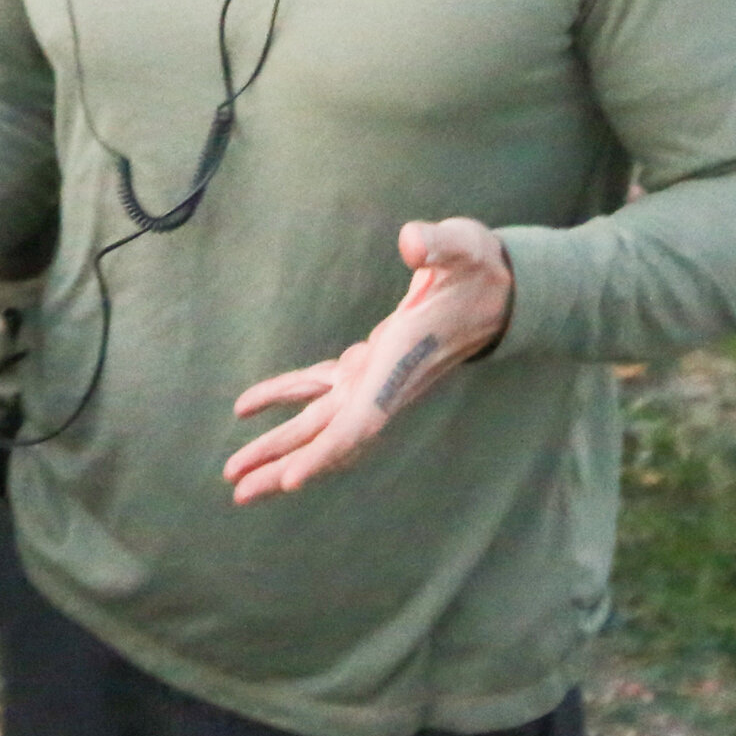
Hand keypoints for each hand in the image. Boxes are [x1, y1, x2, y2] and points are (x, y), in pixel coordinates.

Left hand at [223, 217, 517, 503]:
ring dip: (278, 446)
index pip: (362, 421)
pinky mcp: (367, 363)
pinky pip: (316, 389)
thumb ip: (438, 246)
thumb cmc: (480, 270)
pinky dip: (281, 396)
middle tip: (237, 492)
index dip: (325, 452)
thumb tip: (411, 243)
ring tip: (235, 474)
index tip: (290, 479)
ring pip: (319, 422)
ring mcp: (374, 377)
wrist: (500, 291)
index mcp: (400, 363)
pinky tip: (247, 407)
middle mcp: (384, 382)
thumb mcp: (465, 247)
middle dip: (284, 464)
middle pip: (330, 436)